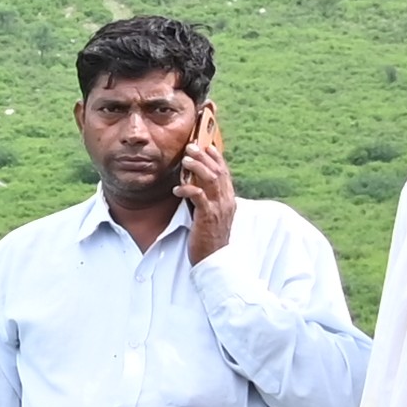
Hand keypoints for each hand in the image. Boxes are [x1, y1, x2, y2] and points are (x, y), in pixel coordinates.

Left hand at [175, 122, 238, 264]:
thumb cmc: (209, 238)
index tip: (207, 146)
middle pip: (218, 172)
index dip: (217, 158)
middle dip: (204, 157)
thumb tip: (197, 186)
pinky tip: (177, 188)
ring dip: (197, 167)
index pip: (225, 173)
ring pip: (210, 180)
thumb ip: (208, 200)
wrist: (214, 260)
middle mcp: (227, 202)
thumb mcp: (212, 216)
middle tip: (191, 147)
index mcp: (229, 200)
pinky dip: (188, 189)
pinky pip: (199, 197)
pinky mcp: (207, 218)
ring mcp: (218, 209)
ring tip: (184, 161)